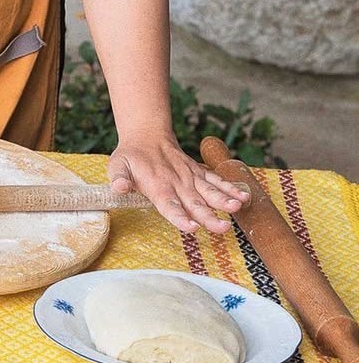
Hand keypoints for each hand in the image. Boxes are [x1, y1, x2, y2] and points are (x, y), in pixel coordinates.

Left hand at [108, 135, 249, 234]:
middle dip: (209, 216)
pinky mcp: (199, 173)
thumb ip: (118, 178)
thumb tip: (118, 188)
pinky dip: (230, 188)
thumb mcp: (117, 165)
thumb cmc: (130, 156)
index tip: (191, 228)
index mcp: (157, 186)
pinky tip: (244, 197)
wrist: (147, 135)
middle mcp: (177, 183)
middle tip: (221, 228)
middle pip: (194, 203)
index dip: (179, 217)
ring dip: (224, 200)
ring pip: (210, 191)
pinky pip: (216, 180)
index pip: (169, 205)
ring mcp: (190, 177)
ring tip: (238, 208)